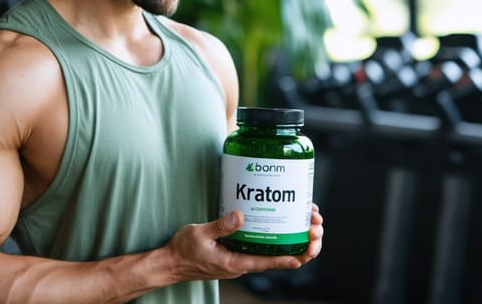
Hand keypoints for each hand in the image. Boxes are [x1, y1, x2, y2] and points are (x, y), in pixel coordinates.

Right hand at [164, 203, 323, 282]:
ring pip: (270, 253)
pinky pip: (260, 249)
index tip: (306, 252)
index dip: (288, 258)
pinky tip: (278, 224)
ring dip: (288, 241)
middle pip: (275, 258)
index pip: (267, 262)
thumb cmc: (183, 252)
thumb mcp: (200, 234)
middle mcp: (241, 264)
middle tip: (310, 226)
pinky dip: (273, 239)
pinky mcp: (236, 253)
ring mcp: (239, 259)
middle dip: (297, 245)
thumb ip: (220, 226)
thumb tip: (239, 216)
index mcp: (234, 263)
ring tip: (303, 222)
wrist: (171, 263)